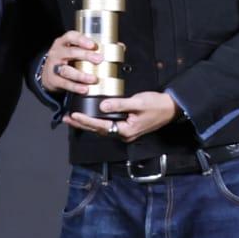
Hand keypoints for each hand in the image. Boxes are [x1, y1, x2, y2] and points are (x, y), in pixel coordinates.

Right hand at [40, 30, 101, 95]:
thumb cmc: (66, 59)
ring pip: (66, 70)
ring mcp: (54, 66)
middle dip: (85, 55)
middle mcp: (57, 52)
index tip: (93, 45)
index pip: (71, 36)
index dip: (81, 40)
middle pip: (71, 52)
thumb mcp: (74, 50)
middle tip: (99, 60)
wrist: (49, 73)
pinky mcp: (53, 79)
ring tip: (93, 79)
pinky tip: (84, 89)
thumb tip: (118, 46)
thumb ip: (93, 48)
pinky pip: (65, 83)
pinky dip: (75, 87)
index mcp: (63, 42)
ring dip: (81, 75)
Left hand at [64, 91, 178, 142]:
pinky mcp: (126, 126)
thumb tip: (101, 106)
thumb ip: (119, 104)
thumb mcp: (138, 103)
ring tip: (74, 118)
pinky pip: (108, 125)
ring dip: (88, 123)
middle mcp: (124, 134)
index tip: (74, 115)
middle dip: (82, 124)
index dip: (86, 121)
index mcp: (126, 131)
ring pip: (102, 128)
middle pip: (99, 130)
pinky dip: (97, 121)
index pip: (101, 126)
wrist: (170, 109)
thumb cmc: (156, 105)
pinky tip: (90, 116)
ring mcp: (125, 131)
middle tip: (67, 118)